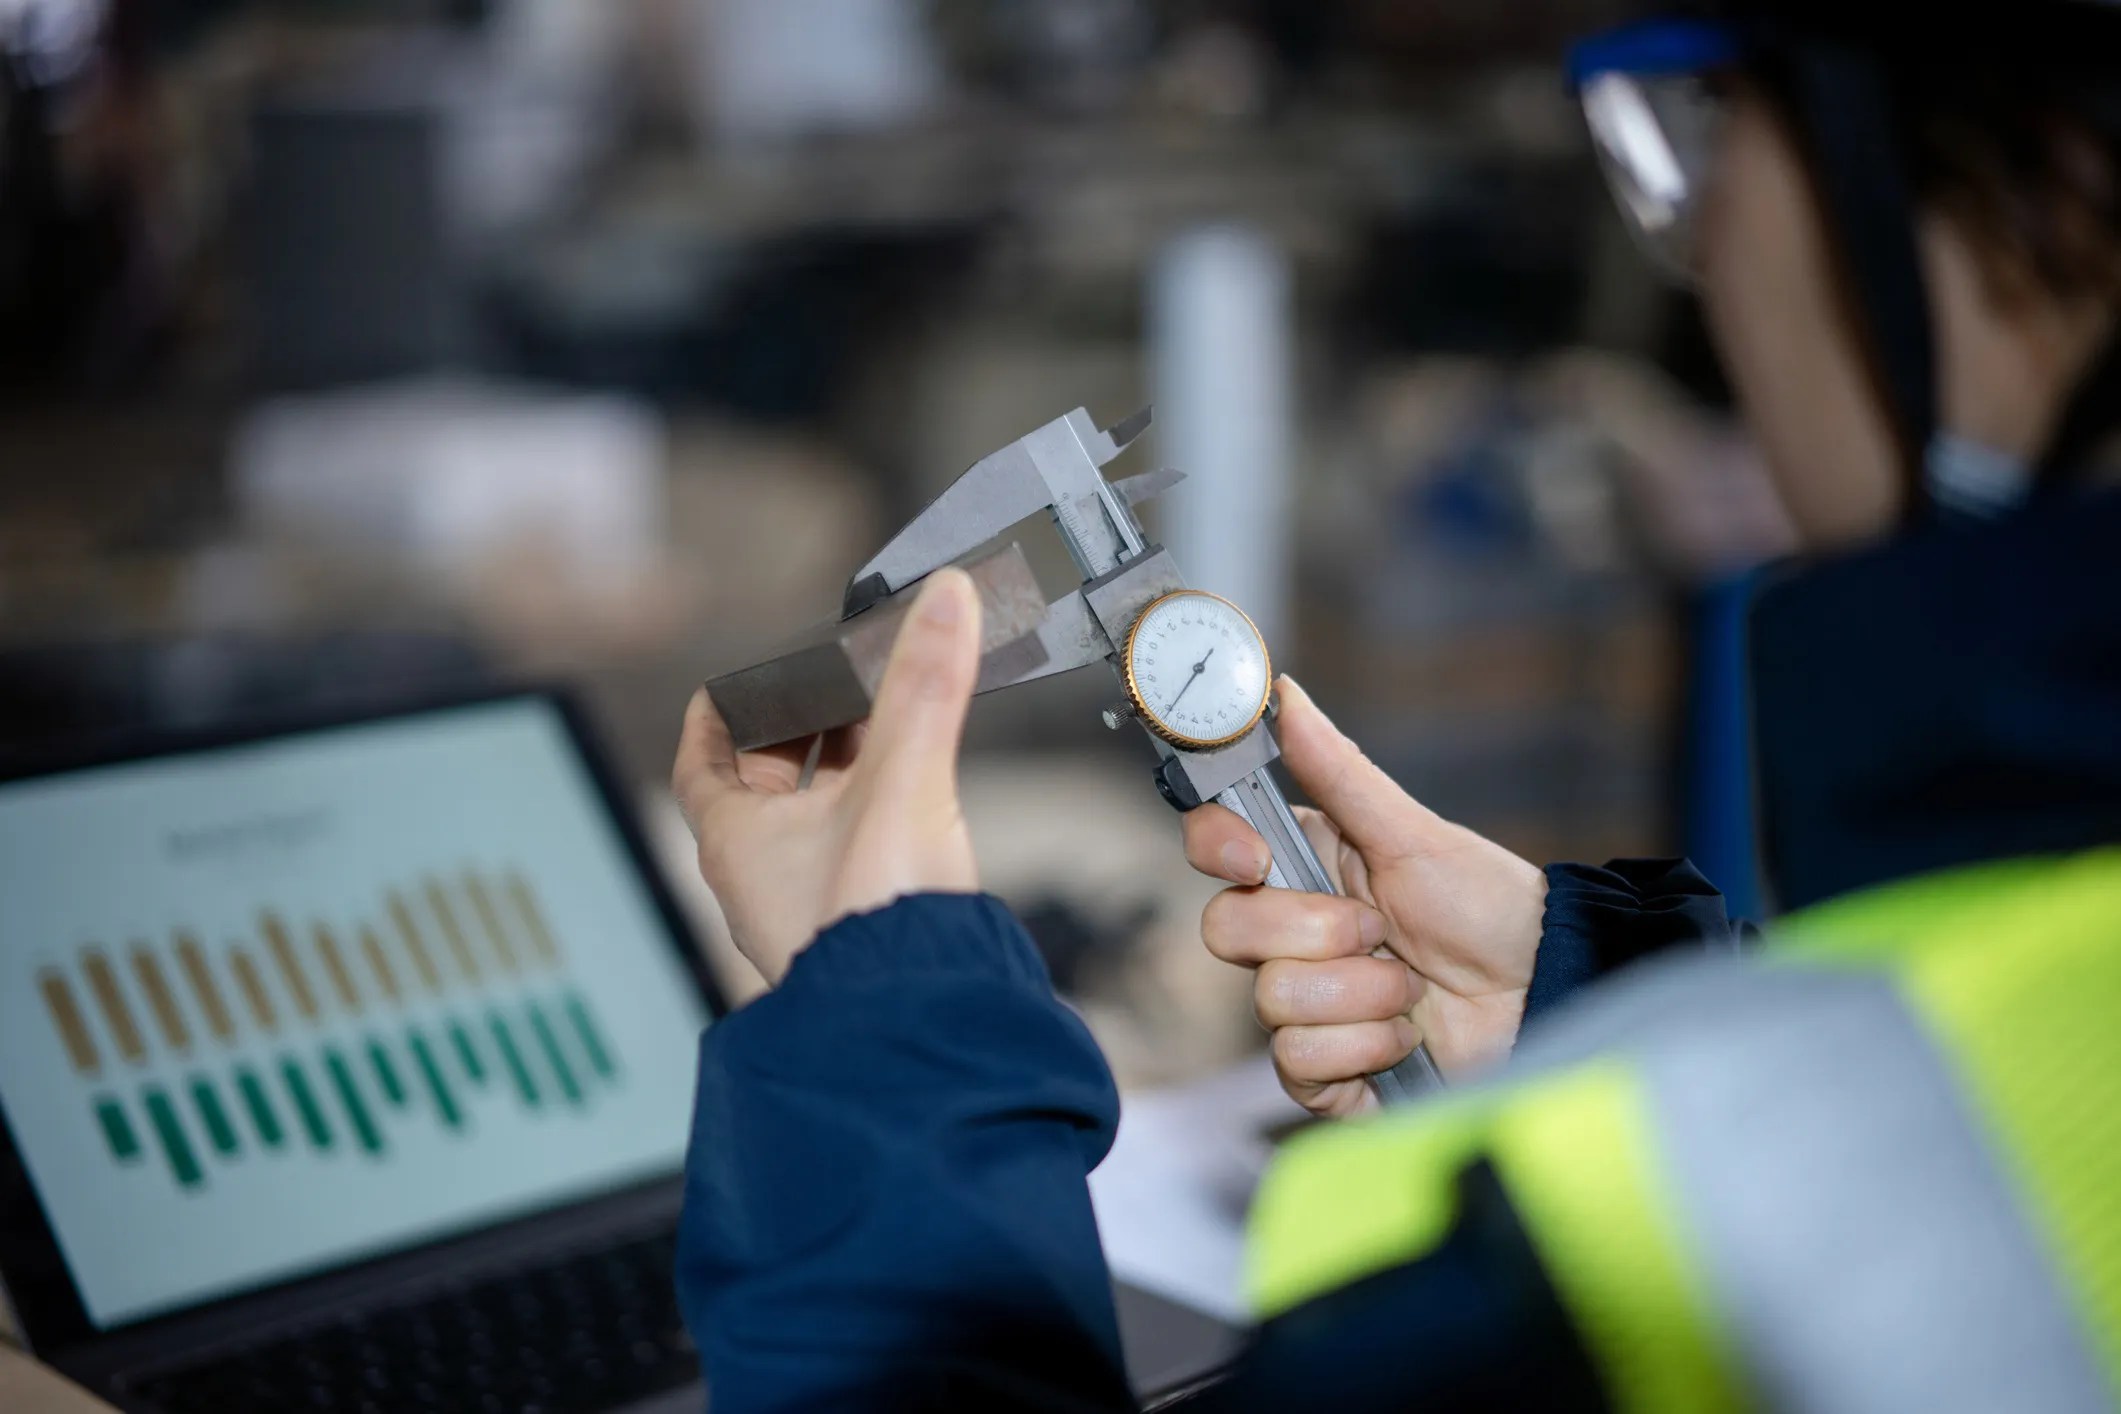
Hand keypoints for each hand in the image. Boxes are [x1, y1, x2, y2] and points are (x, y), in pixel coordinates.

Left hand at [672, 570, 981, 984]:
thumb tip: (943, 602)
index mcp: (737, 838)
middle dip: (796, 736)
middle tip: (831, 695)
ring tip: (881, 738)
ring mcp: (804, 913)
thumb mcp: (902, 776)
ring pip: (805, 829)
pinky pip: (845, 865)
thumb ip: (927, 685)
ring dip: (836, 782)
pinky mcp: (853, 936)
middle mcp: (760, 879)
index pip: (700, 763)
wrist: (913, 1021)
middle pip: (759, 789)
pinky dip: (868, 826)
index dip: (714, 717)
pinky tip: (910, 814)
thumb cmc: (874, 920)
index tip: (727, 688)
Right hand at [1184, 678, 1546, 1114]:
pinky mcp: (1328, 1073)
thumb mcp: (1414, 834)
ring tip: (1412, 990)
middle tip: (1381, 931)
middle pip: (1229, 932)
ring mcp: (1306, 1007)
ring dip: (1361, 999)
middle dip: (1318, 935)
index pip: (1214, 851)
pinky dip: (1365, 1053)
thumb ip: (1339, 771)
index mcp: (1303, 868)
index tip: (1256, 858)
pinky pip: (1300, 1068)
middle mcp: (1293, 937)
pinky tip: (1406, 1040)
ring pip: (1272, 1005)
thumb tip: (1287, 693)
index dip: (1218, 850)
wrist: (1547, 991)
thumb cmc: (1487, 906)